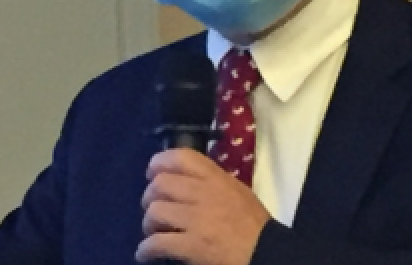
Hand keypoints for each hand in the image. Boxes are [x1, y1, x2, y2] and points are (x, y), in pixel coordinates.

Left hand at [135, 149, 270, 264]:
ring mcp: (196, 220)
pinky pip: (156, 243)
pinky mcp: (191, 246)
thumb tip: (185, 180)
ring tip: (153, 232)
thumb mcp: (237, 191)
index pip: (181, 158)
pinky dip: (145, 249)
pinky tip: (146, 253)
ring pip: (155, 212)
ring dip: (148, 224)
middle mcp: (202, 194)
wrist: (266, 253)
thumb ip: (211, 182)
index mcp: (216, 178)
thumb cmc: (253, 224)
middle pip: (160, 185)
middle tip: (153, 209)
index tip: (152, 172)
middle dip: (149, 197)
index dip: (159, 162)